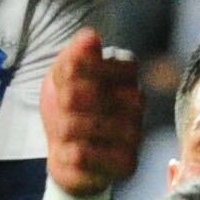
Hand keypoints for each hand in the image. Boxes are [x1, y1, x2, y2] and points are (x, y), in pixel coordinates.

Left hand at [38, 31, 140, 198]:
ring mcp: (135, 133)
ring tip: (65, 133)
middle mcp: (138, 101)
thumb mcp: (61, 77)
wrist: (69, 157)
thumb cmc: (69, 110)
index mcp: (126, 73)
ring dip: (62, 130)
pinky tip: (71, 151)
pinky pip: (82, 154)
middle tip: (62, 112)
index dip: (72, 73)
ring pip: (78, 125)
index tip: (64, 82)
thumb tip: (91, 36)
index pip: (99, 62)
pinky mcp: (127, 162)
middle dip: (61, 105)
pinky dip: (66, 154)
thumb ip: (74, 56)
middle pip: (81, 93)